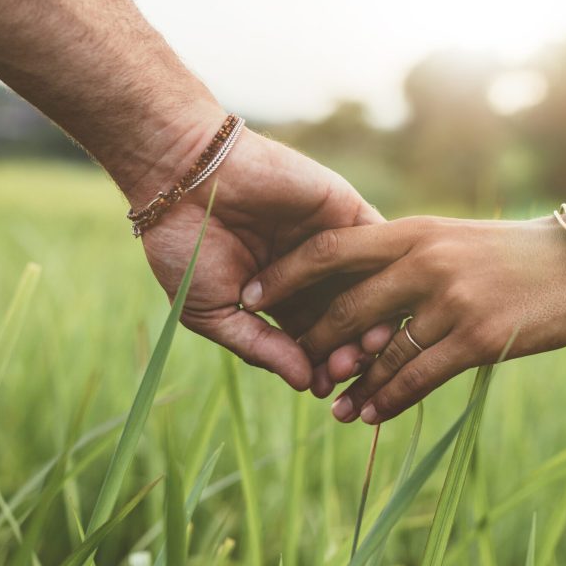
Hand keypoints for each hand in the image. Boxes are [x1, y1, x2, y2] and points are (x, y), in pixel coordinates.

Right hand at [128, 111, 394, 391]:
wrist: (183, 176)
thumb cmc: (186, 246)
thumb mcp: (214, 311)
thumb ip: (260, 347)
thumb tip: (305, 384)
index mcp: (281, 300)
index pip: (314, 342)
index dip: (321, 367)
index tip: (323, 388)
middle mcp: (312, 275)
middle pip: (347, 321)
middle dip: (349, 350)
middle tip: (347, 369)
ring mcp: (332, 242)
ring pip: (367, 289)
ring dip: (372, 319)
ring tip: (366, 346)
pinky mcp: (345, 210)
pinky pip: (377, 246)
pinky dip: (383, 274)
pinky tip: (380, 301)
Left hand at [242, 216, 565, 422]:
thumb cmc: (515, 253)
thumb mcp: (453, 238)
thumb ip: (406, 256)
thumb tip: (360, 287)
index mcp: (413, 231)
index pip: (329, 249)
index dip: (285, 275)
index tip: (253, 295)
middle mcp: (424, 262)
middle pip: (346, 309)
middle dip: (314, 344)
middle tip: (298, 369)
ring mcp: (450, 300)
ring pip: (380, 352)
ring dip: (351, 385)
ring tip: (331, 408)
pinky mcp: (477, 338)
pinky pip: (417, 377)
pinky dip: (388, 399)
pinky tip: (371, 415)